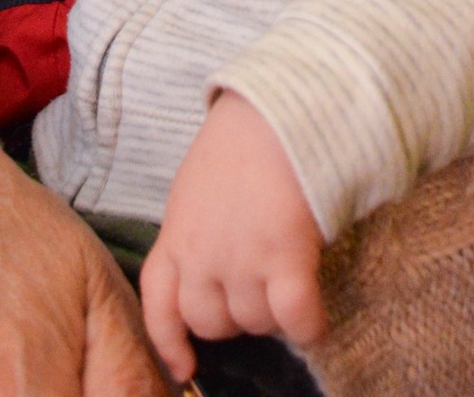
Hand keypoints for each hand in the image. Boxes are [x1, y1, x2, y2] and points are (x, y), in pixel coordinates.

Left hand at [140, 89, 326, 383]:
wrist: (280, 106)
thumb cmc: (244, 134)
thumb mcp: (196, 183)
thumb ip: (195, 228)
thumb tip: (210, 262)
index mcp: (177, 234)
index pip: (158, 304)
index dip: (169, 342)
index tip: (184, 367)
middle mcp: (203, 256)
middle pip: (212, 322)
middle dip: (235, 315)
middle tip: (260, 287)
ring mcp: (243, 260)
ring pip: (256, 322)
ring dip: (274, 314)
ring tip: (291, 281)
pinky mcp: (285, 258)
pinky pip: (294, 318)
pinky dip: (307, 326)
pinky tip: (314, 319)